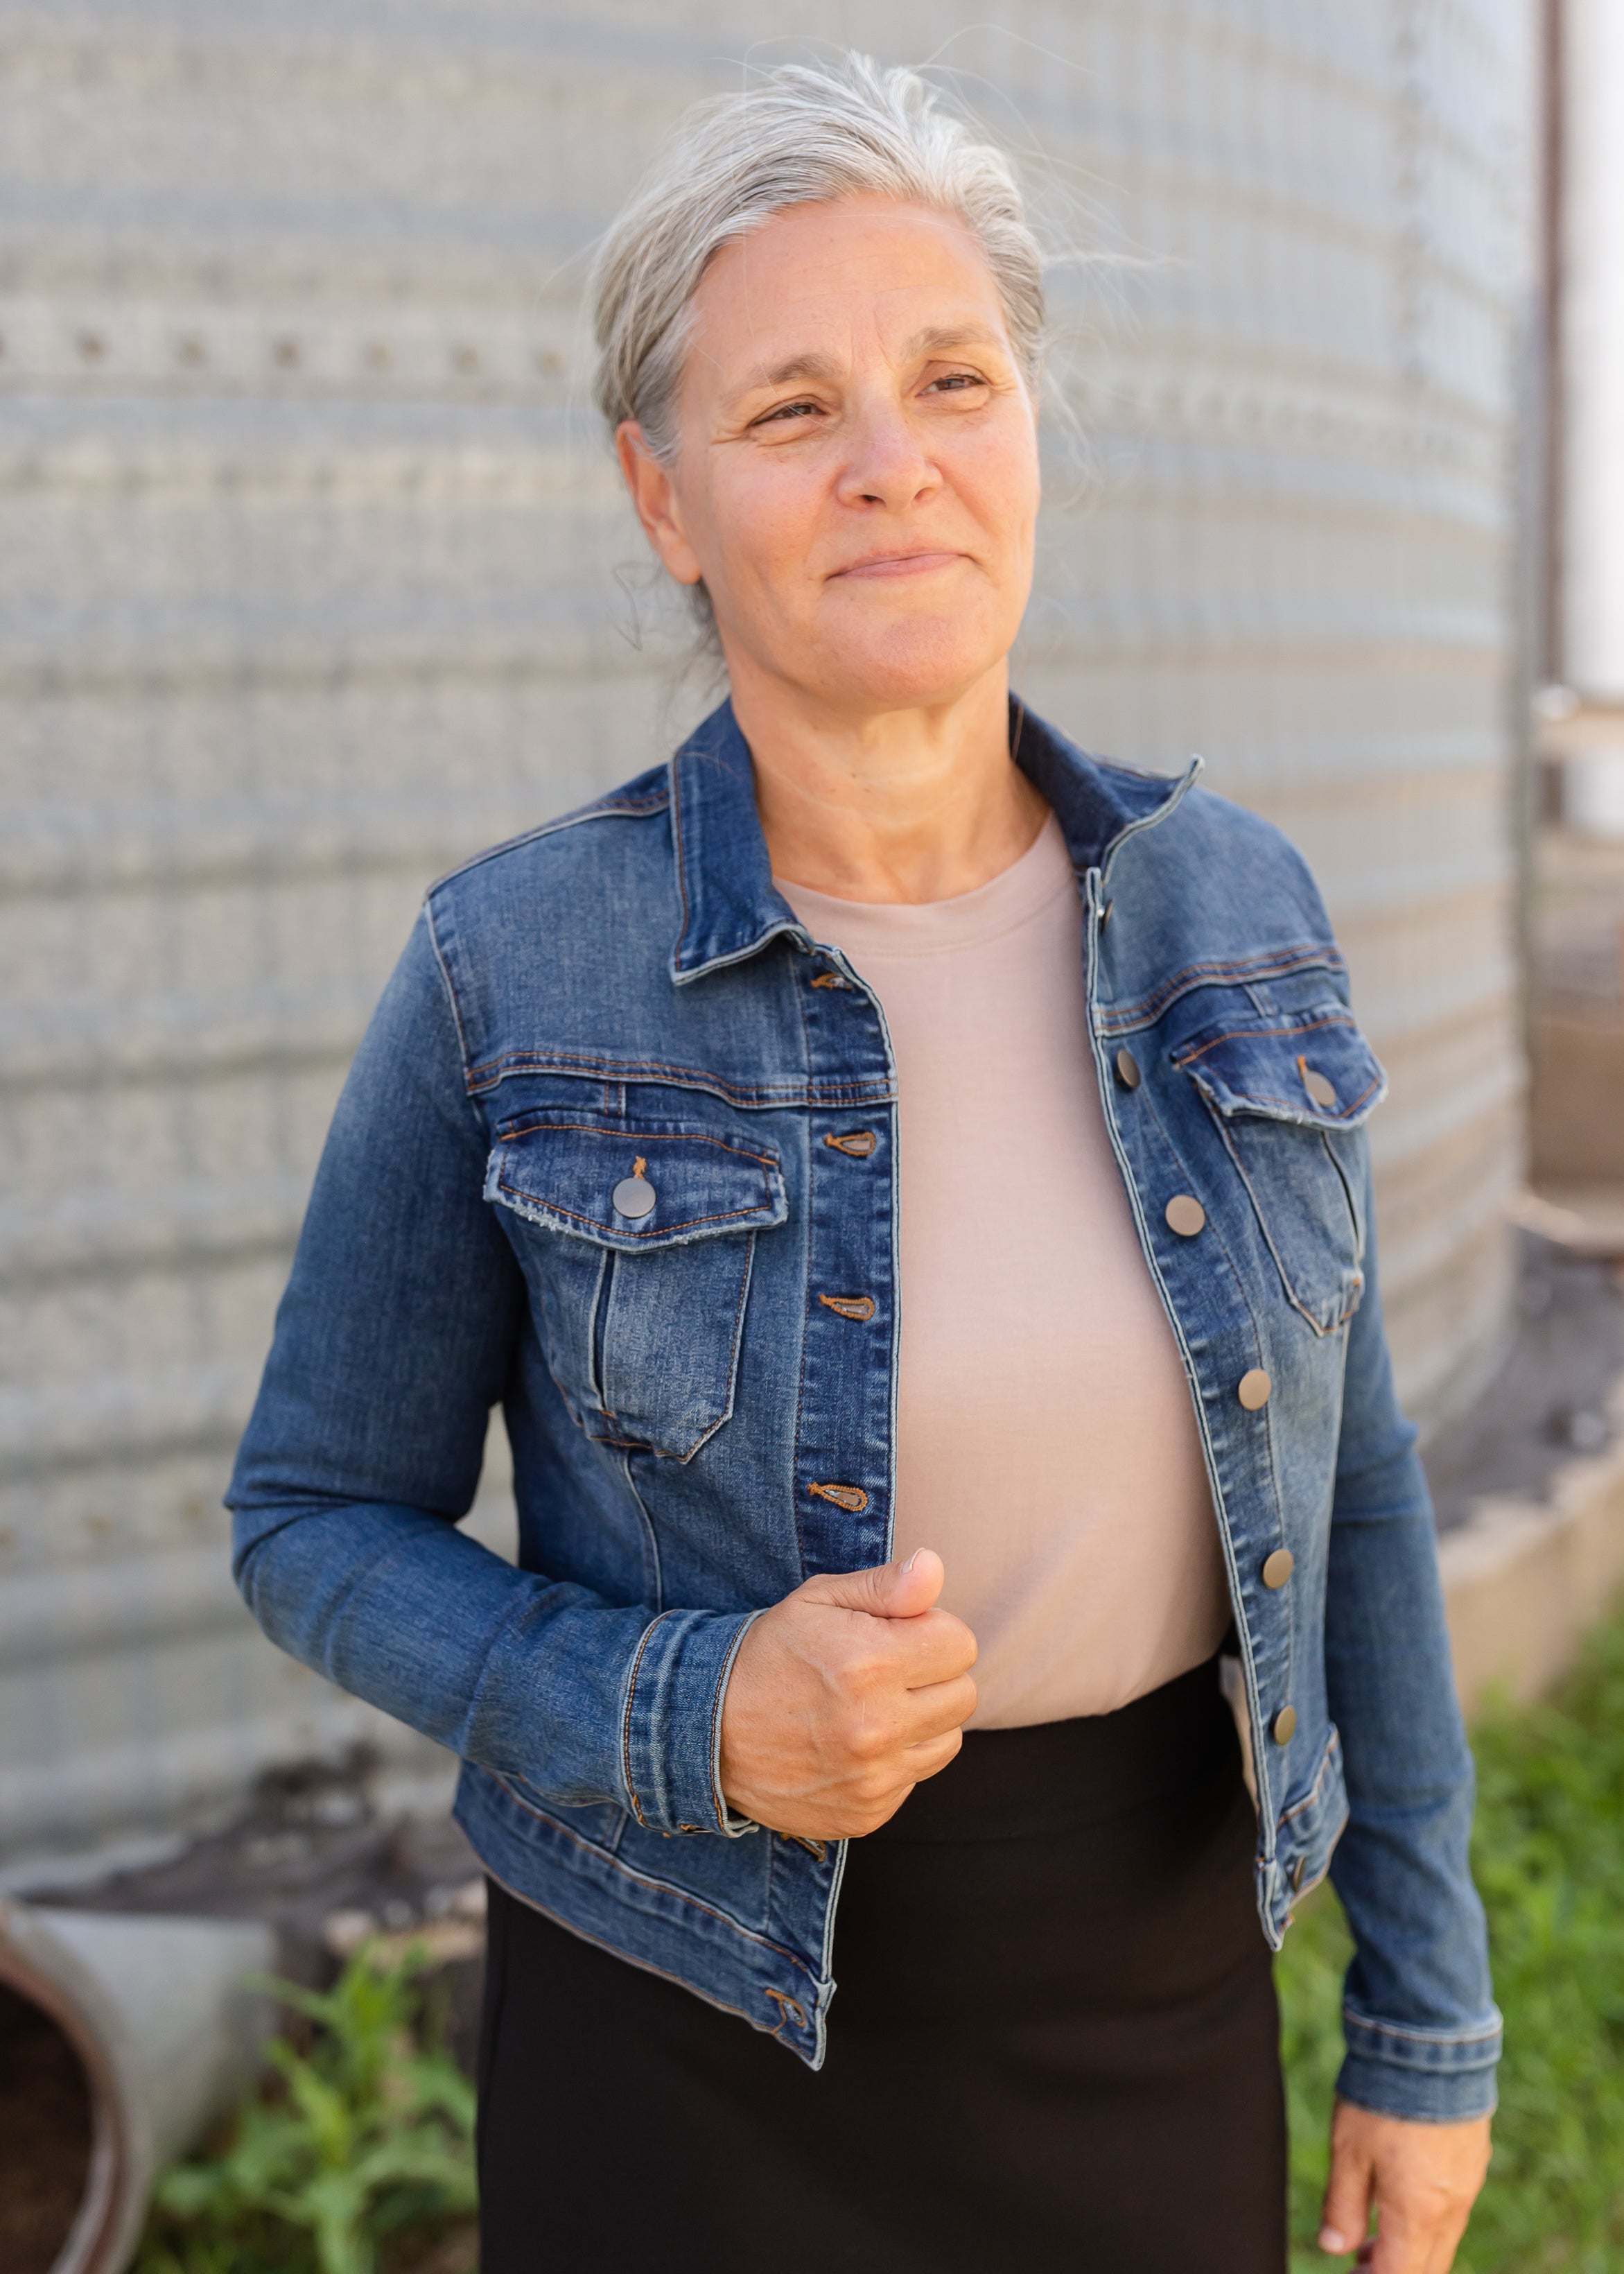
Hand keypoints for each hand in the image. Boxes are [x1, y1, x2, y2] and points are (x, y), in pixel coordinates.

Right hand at [719, 1548, 976, 1840]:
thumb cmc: (770, 1655)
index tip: (897, 1635)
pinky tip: (855, 1744)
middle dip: (934, 1675)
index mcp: (868, 1664)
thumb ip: (885, 1586)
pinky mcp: (868, 1814)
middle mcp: (875, 1727)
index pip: (960, 1644)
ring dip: (922, 1721)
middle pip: (964, 1695)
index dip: (931, 1631)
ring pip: (948, 1740)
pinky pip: (915, 1778)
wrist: (707, 1733)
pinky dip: (896, 1760)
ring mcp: (872, 1779)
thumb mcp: (818, 1601)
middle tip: (887, 1671)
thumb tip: (936, 1569)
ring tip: (873, 1707)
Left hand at [1319, 2098, 1490, 2270]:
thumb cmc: (1382, 2098)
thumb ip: (1342, 2206)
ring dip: (1410, 2248)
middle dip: (1394, 2272)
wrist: (1430, 2046)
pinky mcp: (1473, 2162)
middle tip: (1359, 2263)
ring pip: (1442, 2241)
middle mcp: (1450, 2209)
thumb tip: (1334, 2248)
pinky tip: (1401, 2198)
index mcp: (1418, 2214)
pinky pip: (1453, 2211)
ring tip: (1372, 2235)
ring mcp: (1467, 2186)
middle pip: (1427, 2267)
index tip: (1350, 2273)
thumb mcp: (1348, 2152)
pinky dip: (1427, 2221)